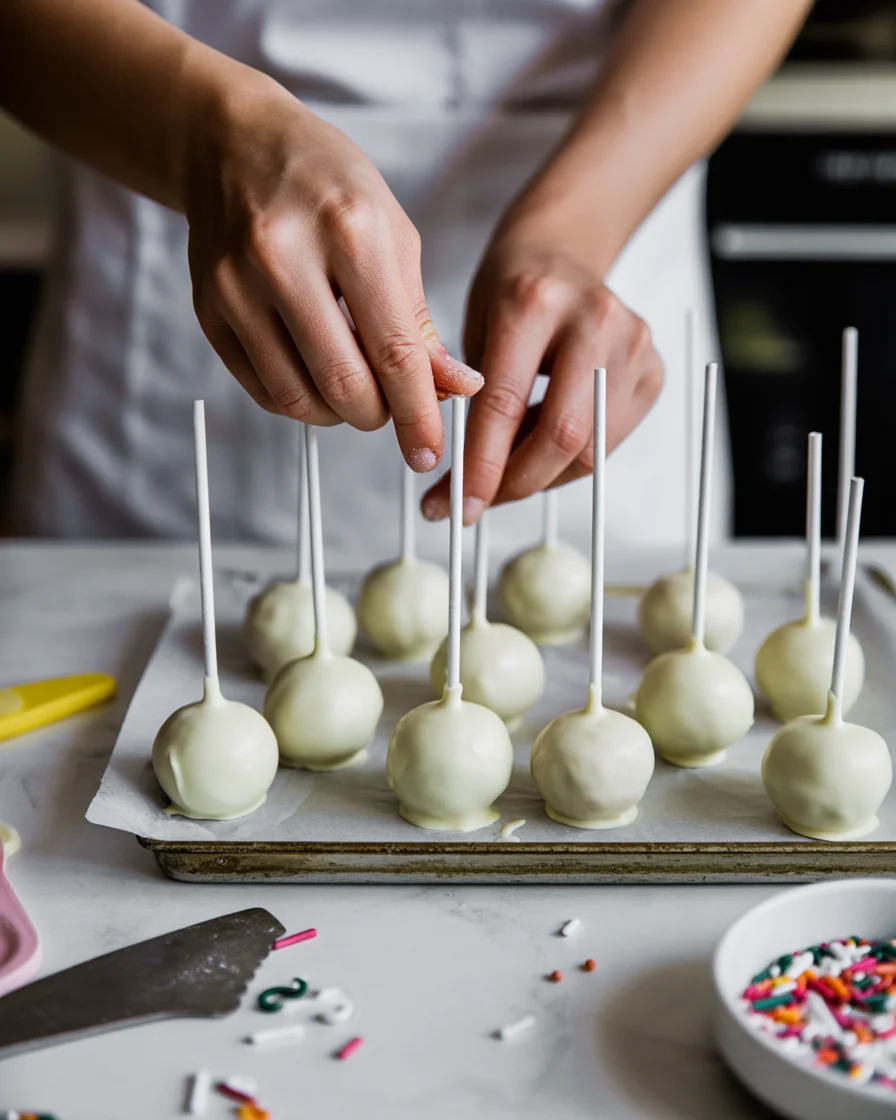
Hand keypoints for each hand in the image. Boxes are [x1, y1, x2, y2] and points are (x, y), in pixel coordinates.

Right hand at [182, 71, 481, 470]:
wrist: (235, 144)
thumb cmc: (329, 186)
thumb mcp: (394, 235)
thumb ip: (420, 322)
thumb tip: (456, 389)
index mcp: (350, 231)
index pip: (394, 352)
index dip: (418, 414)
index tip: (429, 451)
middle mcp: (284, 257)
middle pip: (344, 385)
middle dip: (379, 416)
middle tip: (392, 408)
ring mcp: (236, 286)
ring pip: (299, 398)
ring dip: (339, 414)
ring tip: (356, 388)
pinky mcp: (207, 310)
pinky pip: (263, 390)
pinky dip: (300, 401)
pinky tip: (317, 377)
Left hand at [421, 232, 662, 519]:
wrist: (563, 250)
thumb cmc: (510, 293)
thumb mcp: (474, 331)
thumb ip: (471, 401)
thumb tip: (465, 483)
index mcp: (535, 301)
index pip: (506, 405)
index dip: (481, 466)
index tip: (457, 506)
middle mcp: (593, 318)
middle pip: (563, 435)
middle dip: (515, 484)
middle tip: (476, 504)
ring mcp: (633, 342)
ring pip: (590, 447)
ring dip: (540, 476)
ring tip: (504, 469)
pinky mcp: (653, 367)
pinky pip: (608, 440)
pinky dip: (569, 459)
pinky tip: (541, 446)